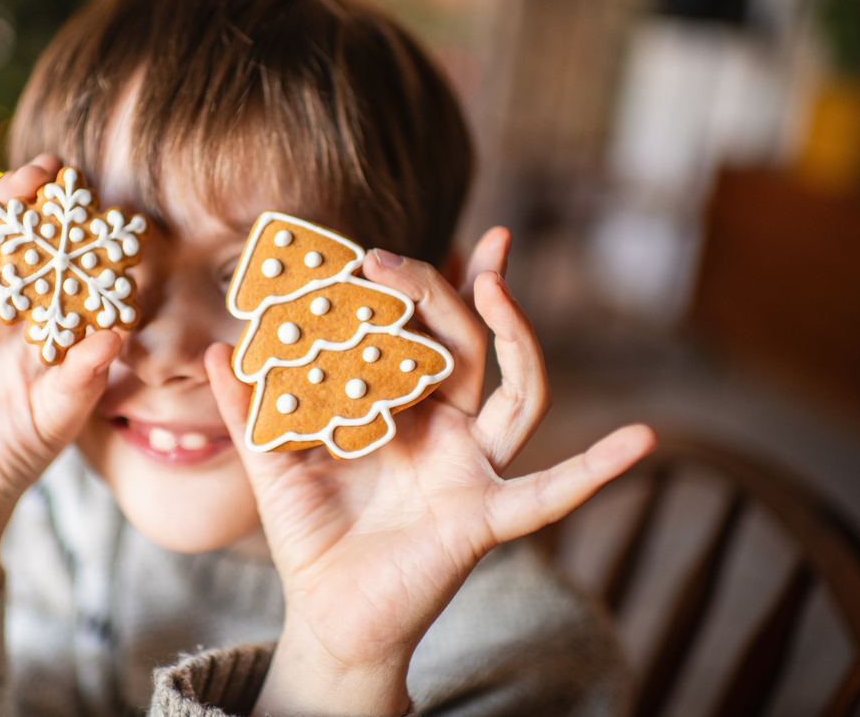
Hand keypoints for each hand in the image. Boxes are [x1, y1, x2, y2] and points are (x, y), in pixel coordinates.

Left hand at [205, 228, 655, 716]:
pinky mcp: (484, 516)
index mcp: (402, 410)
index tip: (376, 245)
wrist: (327, 615)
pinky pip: (549, 493)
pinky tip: (640, 440)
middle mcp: (447, 431)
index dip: (408, 288)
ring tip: (498, 280)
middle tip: (395, 257)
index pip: (414, 334)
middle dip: (448, 291)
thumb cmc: (310, 536)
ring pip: (514, 394)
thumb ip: (250, 406)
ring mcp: (473, 470)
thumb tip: (219, 348)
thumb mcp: (271, 460)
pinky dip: (595, 469)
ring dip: (517, 337)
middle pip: (466, 346)